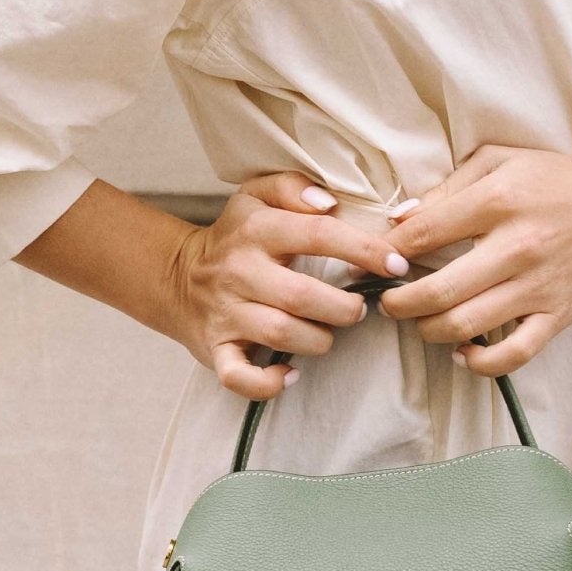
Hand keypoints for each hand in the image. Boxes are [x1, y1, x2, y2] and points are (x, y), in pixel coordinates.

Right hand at [164, 172, 413, 401]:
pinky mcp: (215, 348)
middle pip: (302, 295)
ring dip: (318, 340)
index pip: (318, 234)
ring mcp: (226, 312)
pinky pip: (239, 375)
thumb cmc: (235, 237)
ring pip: (280, 333)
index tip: (395, 265)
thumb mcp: (256, 196)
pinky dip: (268, 382)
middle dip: (344, 307)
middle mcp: (240, 270)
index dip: (363, 250)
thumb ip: (293, 187)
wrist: (176, 277)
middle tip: (358, 309)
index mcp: (257, 229)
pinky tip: (289, 374)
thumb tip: (329, 202)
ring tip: (329, 333)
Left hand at [377, 144, 571, 376]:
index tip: (376, 262)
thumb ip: (447, 188)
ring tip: (419, 321)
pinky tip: (462, 352)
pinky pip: (513, 354)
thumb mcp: (499, 160)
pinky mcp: (559, 315)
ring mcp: (540, 286)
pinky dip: (480, 362)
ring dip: (429, 330)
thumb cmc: (555, 180)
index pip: (425, 234)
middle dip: (398, 304)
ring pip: (468, 325)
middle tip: (386, 303)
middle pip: (439, 291)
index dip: (389, 252)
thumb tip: (399, 219)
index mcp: (499, 200)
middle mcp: (518, 246)